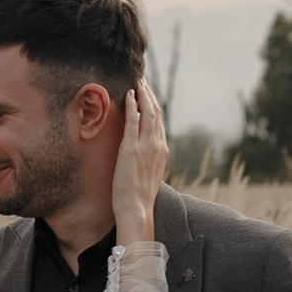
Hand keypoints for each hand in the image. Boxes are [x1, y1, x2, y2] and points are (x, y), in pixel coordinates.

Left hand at [113, 84, 168, 246]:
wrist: (136, 209)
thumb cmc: (138, 197)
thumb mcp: (148, 175)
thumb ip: (147, 161)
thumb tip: (141, 156)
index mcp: (162, 151)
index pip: (160, 123)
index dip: (154, 107)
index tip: (148, 96)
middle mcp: (158, 145)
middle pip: (157, 113)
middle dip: (150, 95)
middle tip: (143, 82)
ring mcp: (146, 145)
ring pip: (148, 112)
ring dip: (143, 95)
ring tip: (138, 83)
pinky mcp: (132, 147)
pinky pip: (134, 120)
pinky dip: (132, 105)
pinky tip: (129, 95)